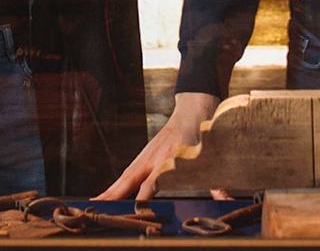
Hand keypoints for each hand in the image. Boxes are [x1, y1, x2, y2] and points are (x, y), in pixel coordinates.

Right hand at [96, 92, 220, 200]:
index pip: (152, 182)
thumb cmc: (202, 134)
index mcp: (169, 158)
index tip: (137, 209)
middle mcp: (154, 157)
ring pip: (125, 176)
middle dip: (115, 193)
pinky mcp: (144, 157)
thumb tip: (224, 199)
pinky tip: (108, 194)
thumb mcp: (211, 157)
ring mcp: (147, 156)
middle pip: (130, 178)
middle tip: (98, 205)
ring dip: (111, 190)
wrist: (193, 110)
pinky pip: (128, 174)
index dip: (144, 197)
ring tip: (96, 203)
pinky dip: (116, 185)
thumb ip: (216, 182)